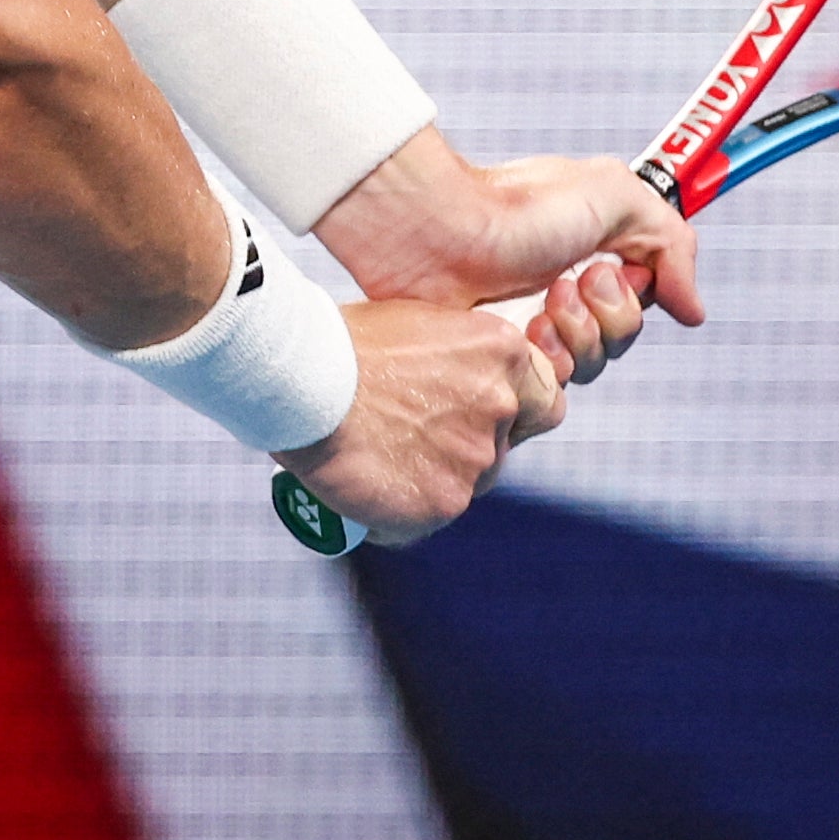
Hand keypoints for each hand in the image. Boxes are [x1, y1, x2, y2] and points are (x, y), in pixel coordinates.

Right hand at [270, 297, 565, 546]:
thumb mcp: (412, 323)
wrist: (297, 379)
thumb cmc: (338, 340)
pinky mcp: (443, 502)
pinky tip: (367, 490)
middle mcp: (500, 405)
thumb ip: (451, 355)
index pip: (542, 398)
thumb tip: (448, 377)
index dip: (511, 410)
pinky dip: (401, 509)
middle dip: (464, 443)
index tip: (474, 411)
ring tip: (377, 458)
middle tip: (411, 435)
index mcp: (501, 351)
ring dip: (432, 476)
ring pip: (467, 481)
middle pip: (501, 443)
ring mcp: (475, 459)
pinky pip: (428, 516)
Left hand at [315, 130, 705, 339]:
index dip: (638, 295)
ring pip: (592, 366)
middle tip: (570, 280)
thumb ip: (673, 243)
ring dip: (579, 334)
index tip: (618, 269)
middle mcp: (561, 291)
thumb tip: (692, 310)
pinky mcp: (502, 357)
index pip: (642, 300)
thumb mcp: (615, 194)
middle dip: (610, 315)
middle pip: (621, 339)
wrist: (438, 235)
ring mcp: (529, 325)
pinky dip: (548, 360)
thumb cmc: (516, 206)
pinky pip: (554, 387)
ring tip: (543, 302)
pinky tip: (523, 332)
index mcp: (588, 253)